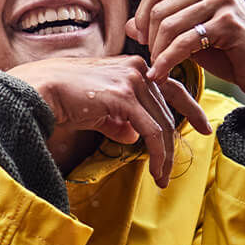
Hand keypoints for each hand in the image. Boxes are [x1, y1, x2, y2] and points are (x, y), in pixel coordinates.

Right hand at [8, 55, 211, 187]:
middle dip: (173, 143)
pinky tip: (156, 170)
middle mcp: (138, 69)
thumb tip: (132, 137)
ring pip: (162, 123)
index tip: (204, 126)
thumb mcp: (97, 108)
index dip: (190, 108)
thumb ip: (117, 120)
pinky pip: (151, 131)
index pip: (171, 87)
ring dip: (164, 155)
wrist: (40, 90)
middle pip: (168, 110)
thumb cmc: (62, 96)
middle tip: (171, 169)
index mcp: (133, 66)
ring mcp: (132, 80)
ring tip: (161, 177)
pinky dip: (157, 153)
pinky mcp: (124, 97)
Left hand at [126, 0, 244, 102]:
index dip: (142, 16)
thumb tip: (127, 25)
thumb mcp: (189, 37)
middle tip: (151, 62)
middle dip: (149, 40)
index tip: (140, 41)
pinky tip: (159, 76)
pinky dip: (166, 61)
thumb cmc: (228, 54)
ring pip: (168, 26)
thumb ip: (162, 29)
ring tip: (156, 71)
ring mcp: (223, 0)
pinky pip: (183, 42)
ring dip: (157, 53)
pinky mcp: (228, 22)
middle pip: (159, 9)